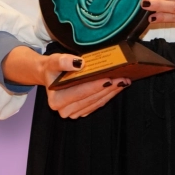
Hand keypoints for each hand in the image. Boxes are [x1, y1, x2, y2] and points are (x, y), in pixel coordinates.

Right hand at [2, 47, 129, 118]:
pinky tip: (117, 86)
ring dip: (111, 92)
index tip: (110, 78)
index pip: (80, 92)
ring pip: (97, 103)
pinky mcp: (82, 112)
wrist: (50, 75)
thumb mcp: (54, 61)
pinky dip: (108, 95)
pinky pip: (98, 104)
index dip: (96, 85)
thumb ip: (63, 61)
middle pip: (91, 99)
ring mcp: (74, 113)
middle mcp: (64, 111)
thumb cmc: (52, 69)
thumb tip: (79, 63)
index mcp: (56, 101)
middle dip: (108, 88)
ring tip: (124, 81)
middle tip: (123, 78)